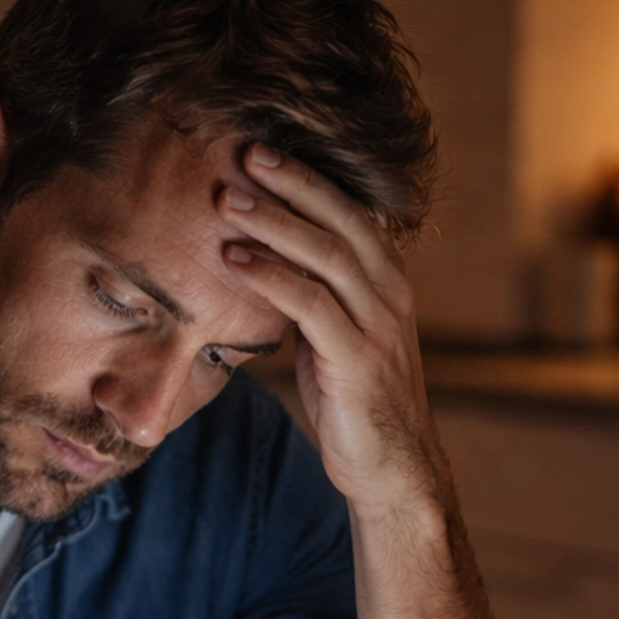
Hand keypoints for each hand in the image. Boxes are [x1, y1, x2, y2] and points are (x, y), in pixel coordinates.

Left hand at [218, 145, 446, 519]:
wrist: (392, 468)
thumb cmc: (356, 402)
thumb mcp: (338, 336)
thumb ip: (318, 295)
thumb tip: (271, 262)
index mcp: (387, 280)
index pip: (349, 210)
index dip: (307, 177)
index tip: (261, 149)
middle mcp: (390, 292)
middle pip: (341, 217)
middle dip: (291, 182)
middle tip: (243, 152)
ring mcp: (378, 324)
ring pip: (326, 253)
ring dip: (273, 221)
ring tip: (226, 199)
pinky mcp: (358, 359)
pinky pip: (311, 305)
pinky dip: (270, 276)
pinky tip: (233, 260)